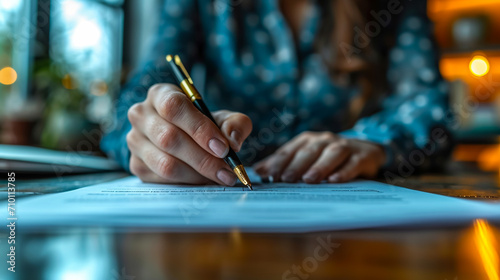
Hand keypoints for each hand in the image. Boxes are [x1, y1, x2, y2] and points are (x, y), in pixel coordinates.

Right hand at [126, 84, 251, 184]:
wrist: (190, 142)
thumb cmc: (205, 126)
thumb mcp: (225, 119)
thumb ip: (235, 124)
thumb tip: (232, 140)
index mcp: (160, 94)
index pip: (173, 107)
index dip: (199, 129)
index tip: (223, 148)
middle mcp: (141, 115)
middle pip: (169, 138)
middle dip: (204, 158)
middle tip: (228, 170)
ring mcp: (135, 141)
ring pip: (166, 163)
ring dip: (198, 174)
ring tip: (220, 177)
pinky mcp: (136, 165)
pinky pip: (162, 180)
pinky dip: (188, 183)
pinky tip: (204, 181)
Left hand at [253, 132, 385, 182]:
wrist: (365, 151)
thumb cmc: (327, 157)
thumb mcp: (305, 157)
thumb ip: (283, 163)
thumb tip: (258, 171)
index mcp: (307, 140)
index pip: (290, 151)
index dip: (279, 162)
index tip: (270, 176)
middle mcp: (324, 140)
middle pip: (308, 151)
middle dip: (296, 165)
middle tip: (286, 179)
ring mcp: (344, 146)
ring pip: (331, 154)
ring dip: (319, 166)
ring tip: (308, 179)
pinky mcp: (361, 156)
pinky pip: (352, 163)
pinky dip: (344, 171)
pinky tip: (334, 180)